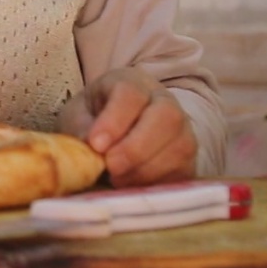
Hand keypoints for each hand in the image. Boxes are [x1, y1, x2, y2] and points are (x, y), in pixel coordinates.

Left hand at [59, 68, 197, 186]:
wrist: (115, 136)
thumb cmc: (92, 121)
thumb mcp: (77, 117)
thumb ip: (81, 129)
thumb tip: (92, 149)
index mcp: (131, 82)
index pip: (130, 93)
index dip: (114, 120)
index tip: (96, 144)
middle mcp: (164, 101)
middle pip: (166, 116)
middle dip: (136, 147)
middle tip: (111, 166)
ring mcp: (182, 130)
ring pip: (179, 147)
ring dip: (145, 169)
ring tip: (116, 178)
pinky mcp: (189, 160)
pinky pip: (182, 173)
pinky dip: (155, 183)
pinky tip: (132, 185)